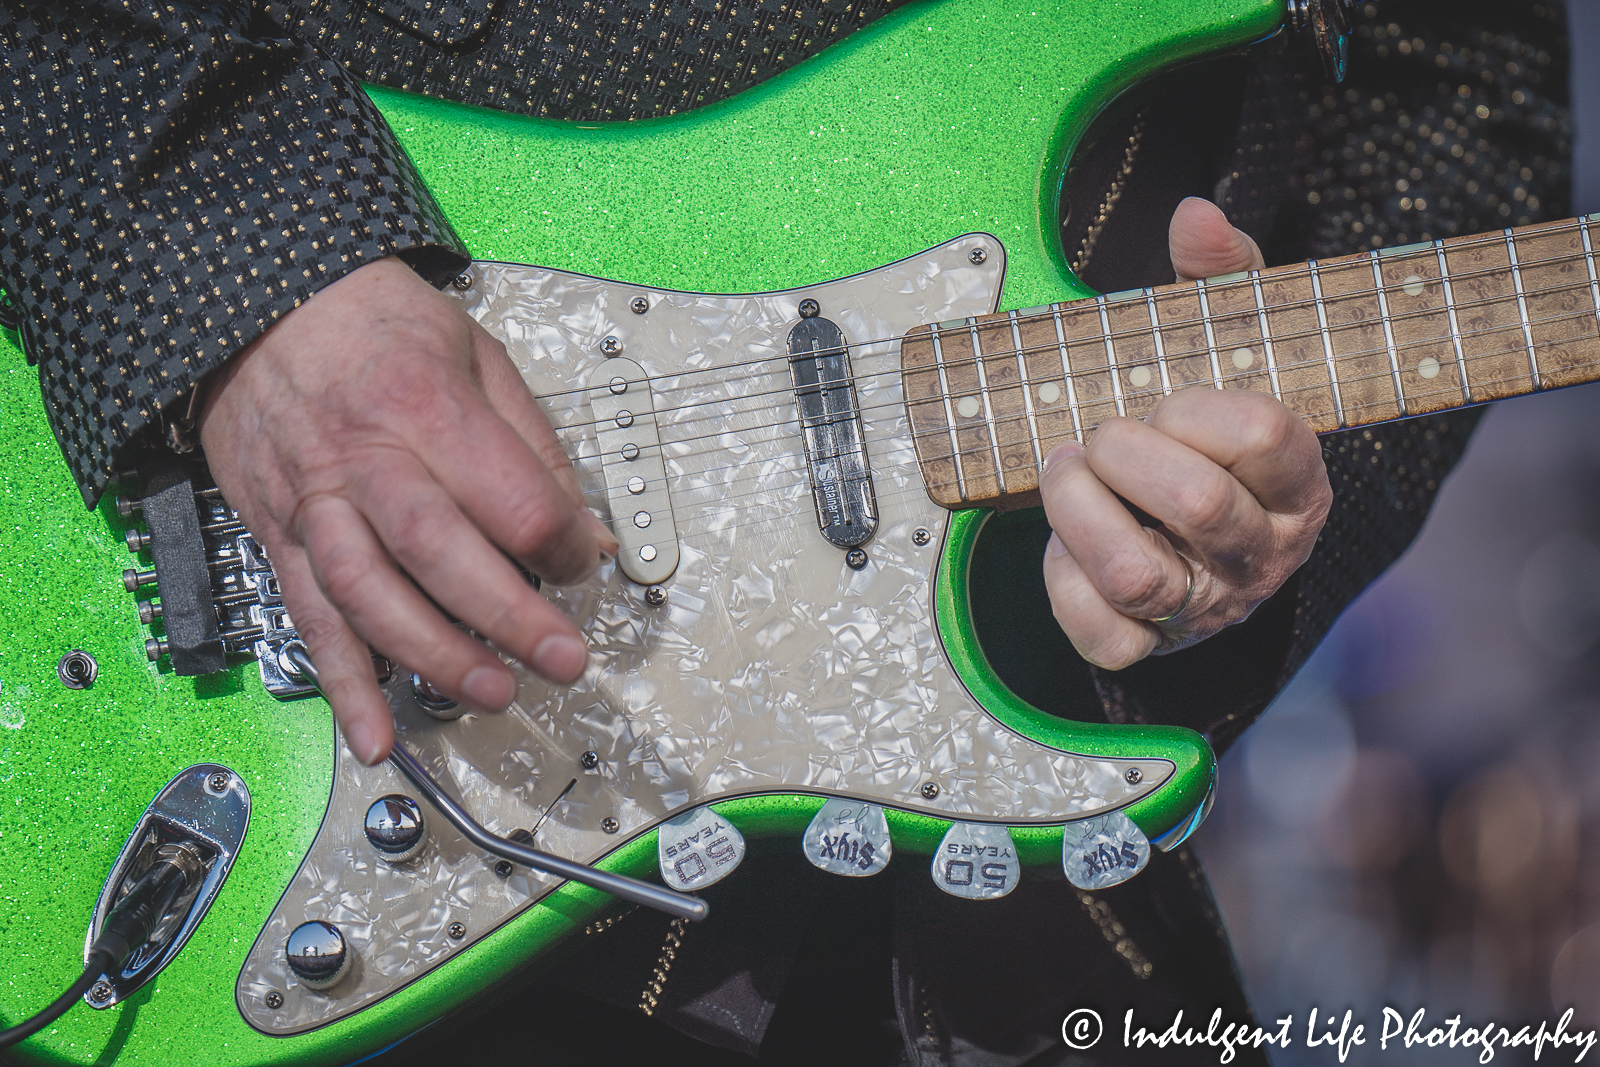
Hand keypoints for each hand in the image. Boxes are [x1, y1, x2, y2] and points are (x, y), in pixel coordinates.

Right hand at [200, 257, 617, 764]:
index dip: (564, 542)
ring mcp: (315, 505)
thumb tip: (590, 533)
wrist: (258, 307)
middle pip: (441, 553)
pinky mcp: (279, 539)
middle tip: (563, 660)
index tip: (584, 562)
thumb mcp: (478, 355)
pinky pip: (311, 622)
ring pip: (370, 597)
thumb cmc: (376, 325)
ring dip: (435, 658)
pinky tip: (377, 737)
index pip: (513, 497)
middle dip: (509, 619)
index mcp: (428, 407)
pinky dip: (344, 687)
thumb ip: (535, 447)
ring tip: (494, 695)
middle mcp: (367, 461)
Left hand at [1039, 198, 1331, 667]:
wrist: (1186, 529)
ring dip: (1079, 509)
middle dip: (1125, 450)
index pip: (1265, 435)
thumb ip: (1220, 278)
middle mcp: (1259, 554)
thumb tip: (1195, 216)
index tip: (1165, 399)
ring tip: (1067, 471)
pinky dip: (1062, 579)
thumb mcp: (1226, 346)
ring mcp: (1203, 605)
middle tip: (1100, 431)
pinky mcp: (1146, 642)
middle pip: (1197, 501)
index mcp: (1297, 483)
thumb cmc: (1205, 432)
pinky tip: (1064, 541)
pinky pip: (1098, 631)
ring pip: (1136, 572)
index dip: (1197, 407)